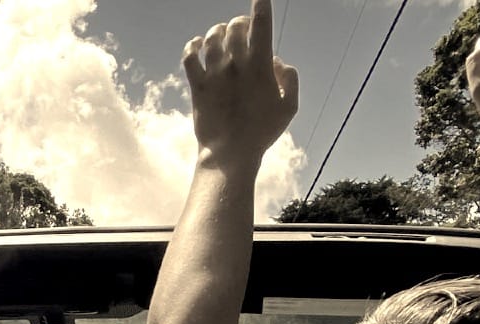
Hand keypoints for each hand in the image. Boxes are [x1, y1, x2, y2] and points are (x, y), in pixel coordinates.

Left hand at [183, 0, 298, 170]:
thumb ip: (289, 78)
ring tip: (221, 33)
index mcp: (260, 67)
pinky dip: (193, 46)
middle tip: (242, 28)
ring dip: (218, 30)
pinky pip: (189, 57)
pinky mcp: (197, 86)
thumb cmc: (262, 132)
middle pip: (234, 28)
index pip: (261, 26)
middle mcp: (235, 65)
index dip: (262, 6)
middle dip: (240, 23)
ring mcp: (214, 74)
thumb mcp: (289, 107)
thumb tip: (276, 60)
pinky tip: (197, 44)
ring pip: (212, 37)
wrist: (230, 153)